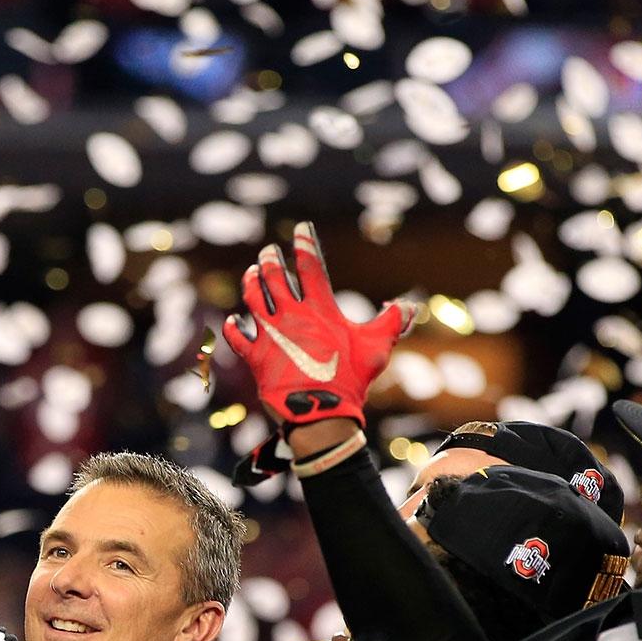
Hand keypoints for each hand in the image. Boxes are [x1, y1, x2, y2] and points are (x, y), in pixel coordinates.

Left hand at [222, 221, 413, 428]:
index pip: (311, 267)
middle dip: (271, 260)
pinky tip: (230, 320)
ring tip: (252, 272)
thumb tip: (411, 306)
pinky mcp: (255, 357)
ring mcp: (270, 335)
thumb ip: (392, 323)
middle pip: (275, 277)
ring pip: (253, 299)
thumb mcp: (377, 348)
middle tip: (268, 252)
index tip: (301, 229)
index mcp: (320, 310)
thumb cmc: (350, 379)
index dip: (305, 244)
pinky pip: (237, 338)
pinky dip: (232, 327)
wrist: (319, 412)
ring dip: (251, 282)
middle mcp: (291, 316)